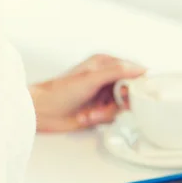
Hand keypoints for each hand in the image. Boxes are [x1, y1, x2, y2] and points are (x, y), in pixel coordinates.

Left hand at [29, 54, 145, 131]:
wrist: (42, 112)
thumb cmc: (59, 91)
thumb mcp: (91, 79)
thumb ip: (117, 72)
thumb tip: (139, 69)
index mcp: (105, 64)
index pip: (133, 70)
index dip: (136, 83)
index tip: (130, 93)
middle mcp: (106, 78)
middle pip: (130, 91)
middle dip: (121, 102)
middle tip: (111, 105)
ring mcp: (103, 95)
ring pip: (122, 106)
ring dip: (106, 112)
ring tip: (91, 113)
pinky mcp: (100, 109)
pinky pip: (112, 116)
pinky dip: (100, 118)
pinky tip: (87, 117)